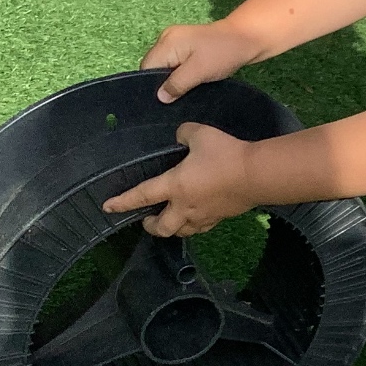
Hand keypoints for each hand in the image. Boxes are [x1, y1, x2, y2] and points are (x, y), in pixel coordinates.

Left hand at [101, 123, 259, 235]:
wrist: (257, 174)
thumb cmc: (225, 154)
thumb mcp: (200, 134)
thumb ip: (184, 133)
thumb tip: (180, 135)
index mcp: (174, 186)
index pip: (142, 196)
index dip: (123, 202)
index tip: (108, 207)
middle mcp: (185, 206)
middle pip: (161, 228)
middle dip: (150, 226)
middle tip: (146, 219)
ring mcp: (203, 216)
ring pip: (181, 232)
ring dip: (171, 228)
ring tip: (170, 219)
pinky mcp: (219, 218)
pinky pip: (201, 228)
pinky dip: (193, 225)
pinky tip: (196, 216)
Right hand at [142, 21, 267, 102]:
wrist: (247, 39)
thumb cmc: (223, 53)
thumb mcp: (199, 71)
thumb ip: (177, 84)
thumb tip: (159, 97)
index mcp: (167, 42)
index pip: (146, 68)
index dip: (151, 86)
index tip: (161, 103)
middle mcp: (167, 39)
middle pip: (154, 67)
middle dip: (161, 85)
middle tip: (173, 102)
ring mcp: (177, 42)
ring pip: (165, 67)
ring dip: (172, 82)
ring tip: (180, 96)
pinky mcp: (187, 47)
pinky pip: (175, 65)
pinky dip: (179, 76)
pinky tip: (187, 86)